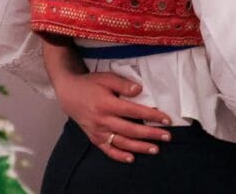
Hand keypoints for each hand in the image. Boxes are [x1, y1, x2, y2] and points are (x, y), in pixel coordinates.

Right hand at [54, 71, 172, 162]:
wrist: (69, 93)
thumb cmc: (90, 84)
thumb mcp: (106, 78)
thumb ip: (123, 84)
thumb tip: (139, 90)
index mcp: (107, 104)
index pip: (134, 112)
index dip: (151, 116)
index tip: (166, 119)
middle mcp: (103, 120)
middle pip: (131, 130)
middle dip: (150, 134)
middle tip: (167, 136)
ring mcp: (98, 131)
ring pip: (121, 142)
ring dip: (139, 147)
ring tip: (155, 149)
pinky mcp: (94, 137)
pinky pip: (107, 149)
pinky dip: (119, 155)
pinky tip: (131, 158)